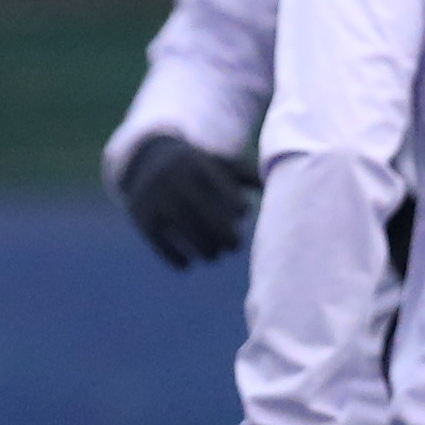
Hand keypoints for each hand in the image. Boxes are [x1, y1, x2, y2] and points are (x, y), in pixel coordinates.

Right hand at [114, 134, 259, 267]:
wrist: (146, 160)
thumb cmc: (197, 167)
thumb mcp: (219, 163)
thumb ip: (248, 175)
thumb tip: (282, 190)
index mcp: (197, 163)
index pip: (224, 189)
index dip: (238, 207)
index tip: (241, 213)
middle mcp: (174, 179)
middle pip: (208, 216)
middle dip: (227, 237)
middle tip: (234, 245)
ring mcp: (156, 198)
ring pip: (188, 233)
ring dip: (205, 251)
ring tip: (213, 255)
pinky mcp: (142, 217)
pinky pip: (162, 245)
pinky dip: (176, 259)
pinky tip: (187, 264)